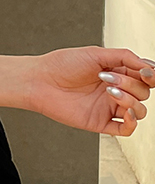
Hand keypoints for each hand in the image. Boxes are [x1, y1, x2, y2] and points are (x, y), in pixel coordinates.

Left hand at [26, 46, 153, 135]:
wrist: (40, 80)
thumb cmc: (63, 64)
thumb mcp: (98, 53)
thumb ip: (126, 57)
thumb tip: (149, 66)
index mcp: (118, 73)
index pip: (147, 78)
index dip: (151, 76)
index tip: (146, 72)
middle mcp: (115, 91)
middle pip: (144, 93)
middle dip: (132, 85)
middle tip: (108, 78)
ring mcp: (108, 107)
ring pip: (139, 111)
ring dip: (132, 100)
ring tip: (109, 91)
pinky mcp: (99, 122)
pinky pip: (126, 130)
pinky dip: (132, 122)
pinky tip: (125, 111)